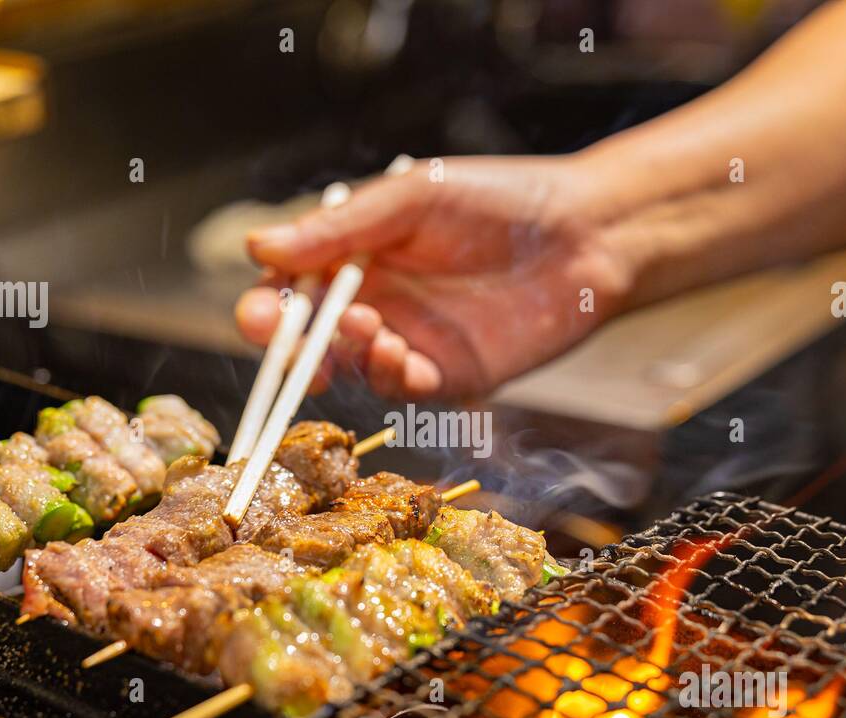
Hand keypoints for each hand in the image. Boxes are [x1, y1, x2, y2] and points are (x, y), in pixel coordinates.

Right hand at [236, 155, 632, 398]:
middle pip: (308, 340)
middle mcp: (376, 303)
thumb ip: (340, 228)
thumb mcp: (413, 198)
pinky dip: (391, 378)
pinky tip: (401, 354)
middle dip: (290, 349)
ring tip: (369, 323)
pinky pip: (403, 391)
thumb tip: (259, 248)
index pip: (290, 291)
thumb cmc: (500, 201)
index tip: (260, 316)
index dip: (265, 309)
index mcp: (356, 257)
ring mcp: (411, 342)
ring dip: (346, 354)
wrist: (585, 236)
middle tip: (292, 344)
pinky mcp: (450, 376)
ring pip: (352, 368)